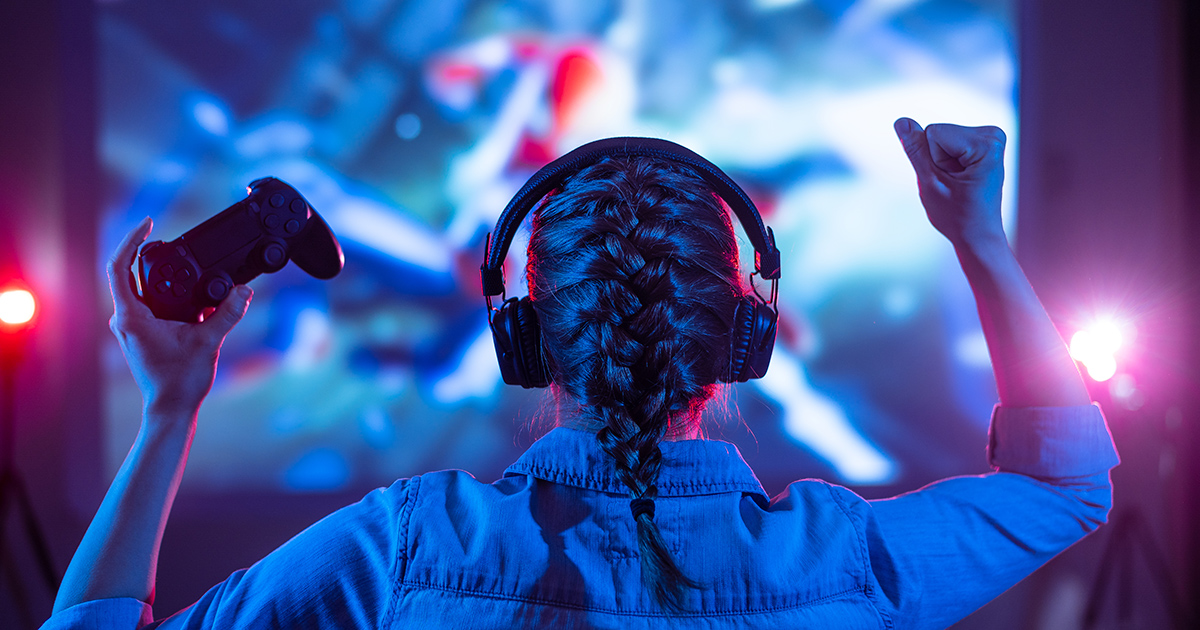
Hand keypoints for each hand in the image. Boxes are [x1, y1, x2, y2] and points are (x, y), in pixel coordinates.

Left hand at [107, 217, 251, 419]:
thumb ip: (227, 313)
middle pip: (131, 272)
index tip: (147, 222)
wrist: (172, 408)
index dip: (132, 240)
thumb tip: (243, 290)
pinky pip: (149, 302)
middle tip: (172, 239)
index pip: (119, 266)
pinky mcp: (141, 332)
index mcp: (132, 316)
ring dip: (163, 275)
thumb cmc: (180, 381)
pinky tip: (190, 294)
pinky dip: (167, 292)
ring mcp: (131, 326)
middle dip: (152, 253)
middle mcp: (125, 318)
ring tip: (186, 265)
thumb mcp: (209, 342)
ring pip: (141, 288)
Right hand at [894, 118, 1006, 248]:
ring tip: (957, 183)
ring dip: (942, 162)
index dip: (934, 161)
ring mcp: (989, 137)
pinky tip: (960, 177)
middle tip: (953, 184)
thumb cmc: (957, 215)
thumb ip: (915, 150)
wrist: (976, 234)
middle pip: (937, 132)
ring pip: (940, 137)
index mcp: (987, 144)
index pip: (933, 132)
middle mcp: (993, 135)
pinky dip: (947, 161)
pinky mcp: (982, 141)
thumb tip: (901, 121)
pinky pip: (946, 141)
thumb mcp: (930, 182)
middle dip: (938, 160)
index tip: (951, 181)